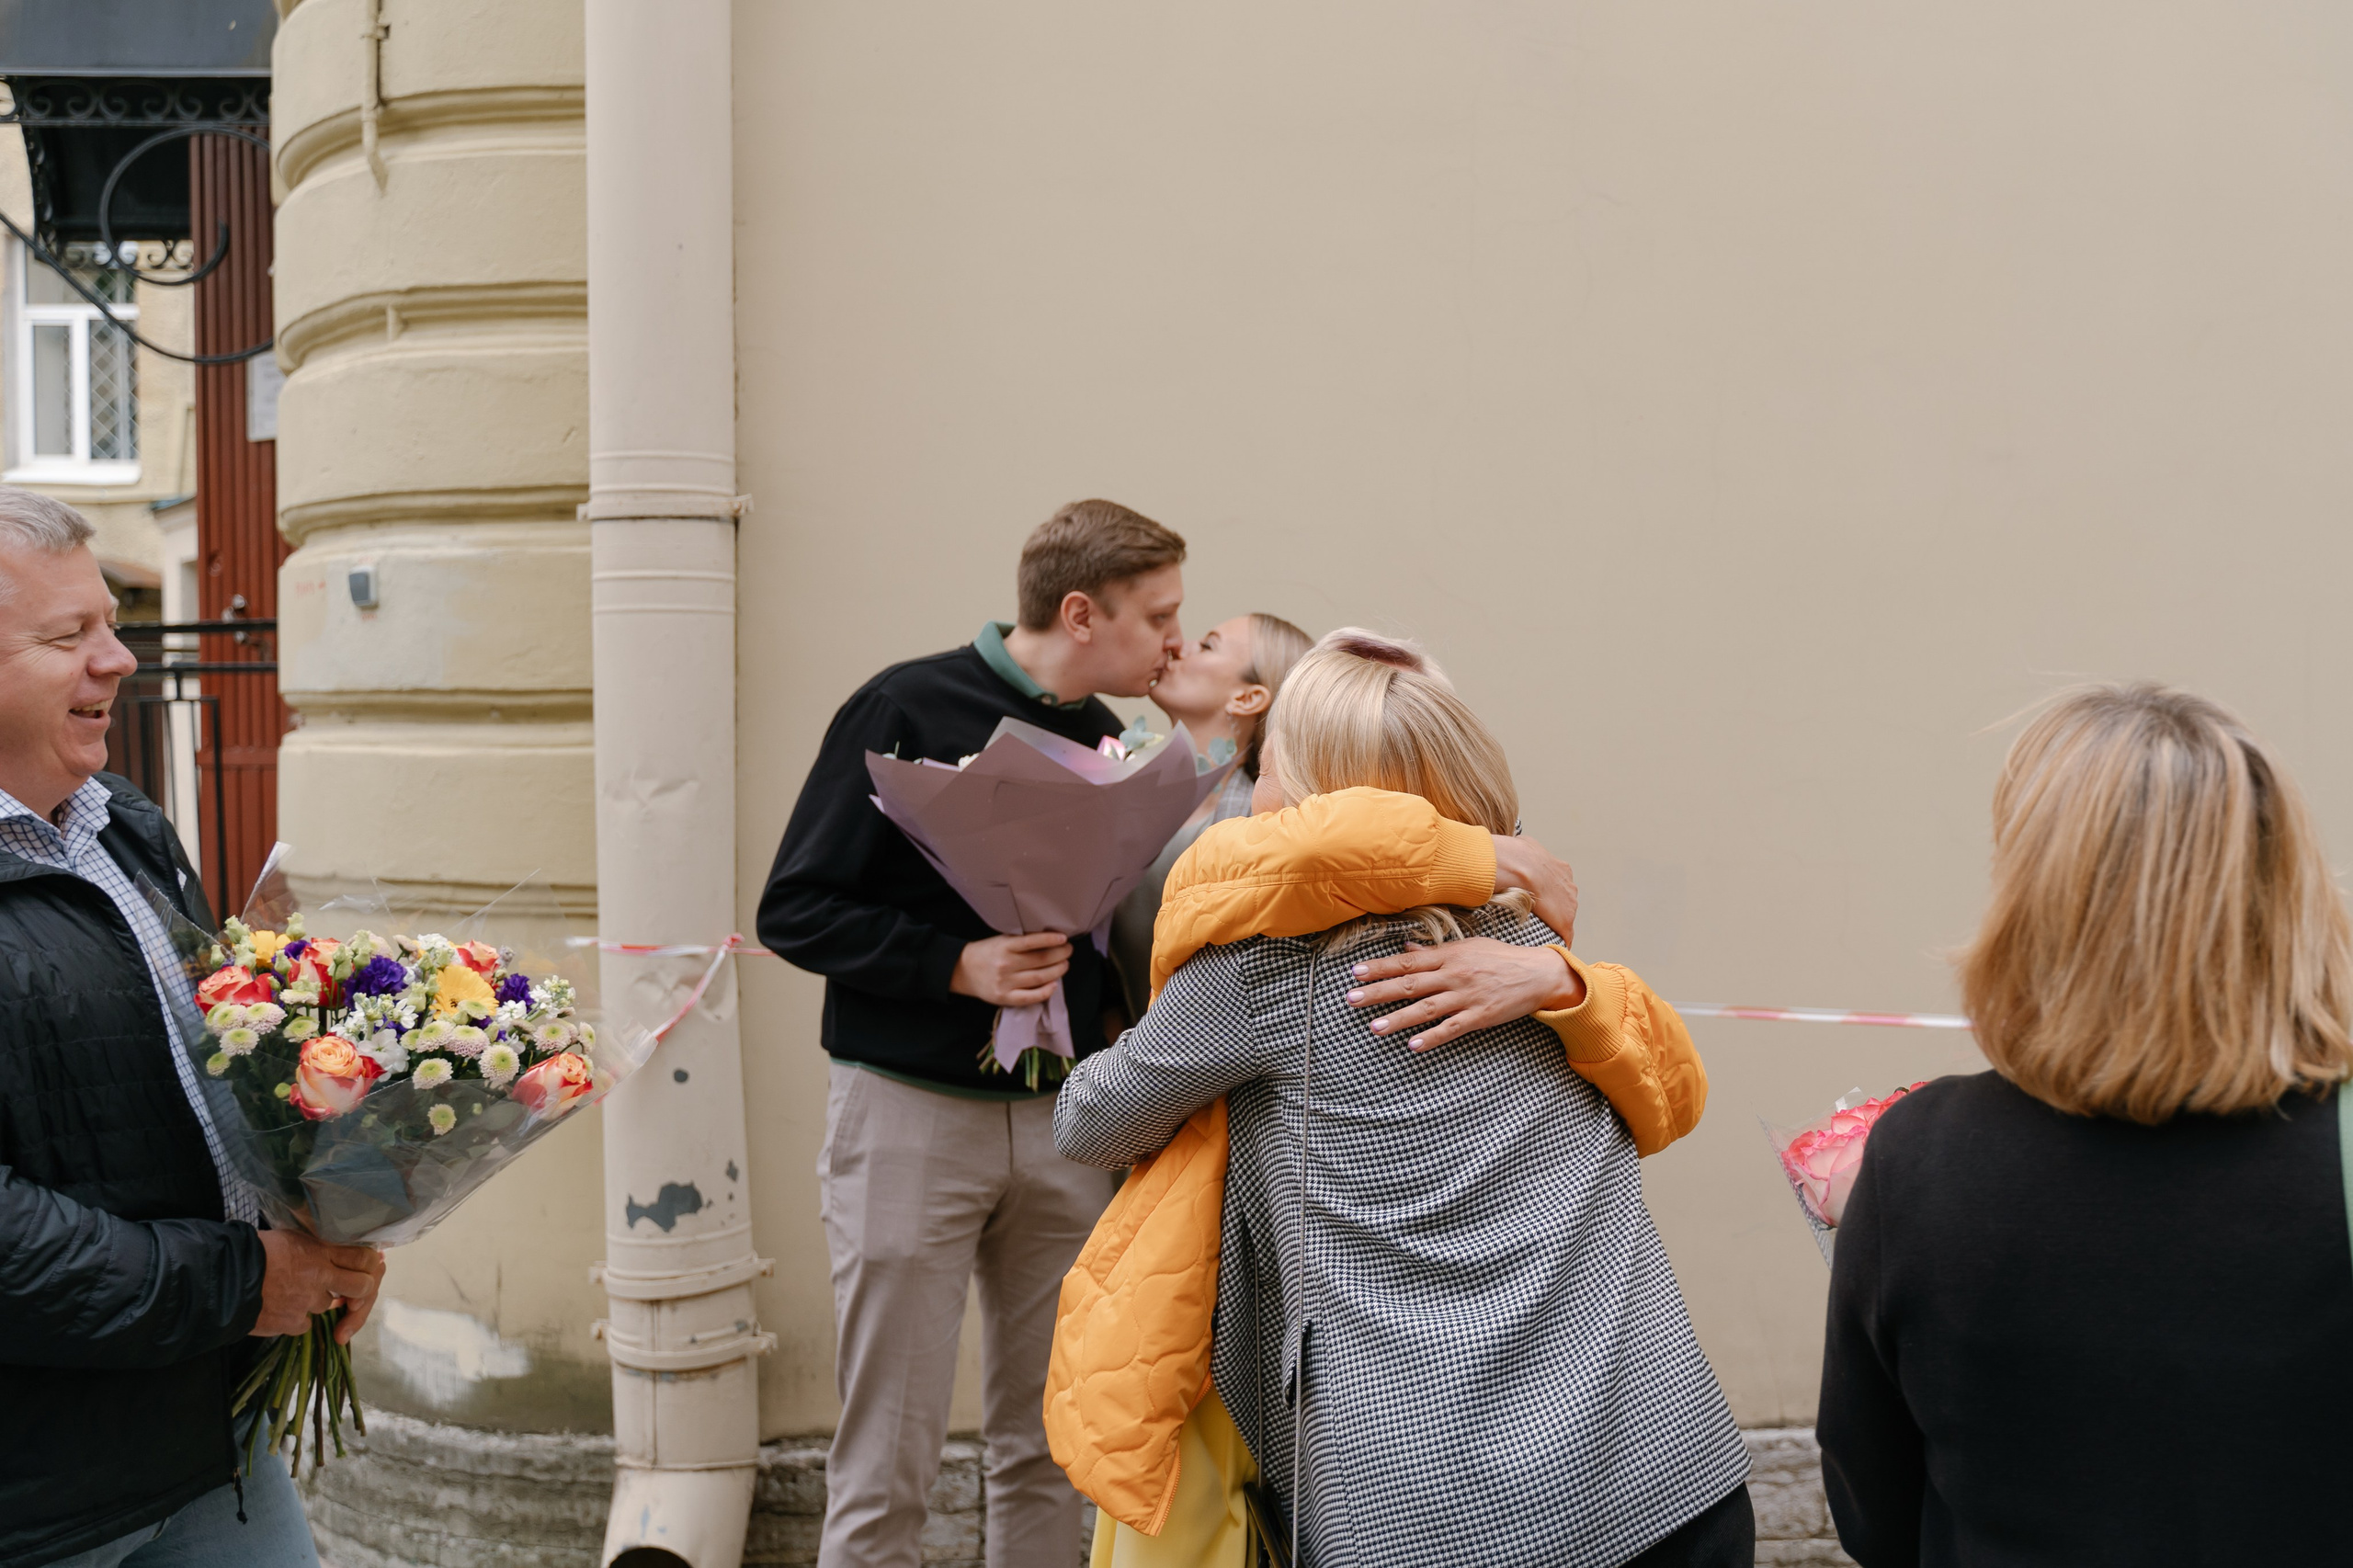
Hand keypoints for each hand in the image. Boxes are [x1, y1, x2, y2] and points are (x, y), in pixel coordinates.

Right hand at [253, 1228, 385, 1342]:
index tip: (365, 1268)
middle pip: (361, 1287)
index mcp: (320, 1250)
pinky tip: (280, 1310)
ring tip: (292, 1293)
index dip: (369, 1265)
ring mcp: (307, 1301)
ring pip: (327, 1306)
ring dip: (316, 1302)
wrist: (222, 1278)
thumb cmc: (251, 1250)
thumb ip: (313, 1245)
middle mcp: (320, 1275)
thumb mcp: (288, 1237)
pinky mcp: (292, 1322)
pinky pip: (304, 1324)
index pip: (363, 1257)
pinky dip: (296, 1320)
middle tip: (348, 1291)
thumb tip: (329, 1248)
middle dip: (358, 1291)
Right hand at [951, 932, 1072, 1006]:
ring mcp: (1005, 983)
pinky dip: (1045, 992)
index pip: (1031, 942)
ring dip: (1057, 971)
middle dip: (1060, 955)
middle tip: (1068, 951)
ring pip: (1039, 978)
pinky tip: (1054, 985)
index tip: (1064, 939)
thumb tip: (1050, 940)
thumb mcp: (1001, 940)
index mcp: (1004, 947)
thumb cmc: (987, 953)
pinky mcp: (1005, 998)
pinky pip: (1030, 997)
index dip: (1050, 940)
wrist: (962, 970)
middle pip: (1040, 960)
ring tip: (1064, 964)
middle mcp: (1005, 964)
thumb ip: (1021, 941)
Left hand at [1345, 938, 1584, 1051]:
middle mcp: (1453, 975)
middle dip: (1378, 991)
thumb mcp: (1467, 947)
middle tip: (1351, 999)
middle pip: (1409, 984)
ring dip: (1398, 1018)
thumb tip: (1406, 950)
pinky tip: (1413, 1045)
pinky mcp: (1479, 1016)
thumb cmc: (1500, 958)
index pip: (1407, 962)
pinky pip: (1452, 1028)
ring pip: (1426, 1008)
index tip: (1355, 973)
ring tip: (1374, 1027)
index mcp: (1448, 956)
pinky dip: (1432, 1037)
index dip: (1380, 967)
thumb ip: (1435, 952)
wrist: (1537, 973)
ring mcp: (1466, 996)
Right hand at [1490, 832, 1577, 947]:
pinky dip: (1559, 939)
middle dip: (1553, 907)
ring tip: (1541, 932)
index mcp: (1561, 869)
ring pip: (1564, 917)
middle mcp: (1570, 886)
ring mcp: (1569, 904)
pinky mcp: (1565, 921)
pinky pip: (1565, 934)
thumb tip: (1515, 846)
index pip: (1558, 884)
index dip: (1547, 891)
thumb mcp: (1523, 844)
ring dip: (1555, 923)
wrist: (1520, 866)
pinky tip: (1552, 948)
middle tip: (1537, 915)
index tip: (1537, 897)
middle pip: (1564, 900)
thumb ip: (1525, 849)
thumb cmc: (1516, 855)